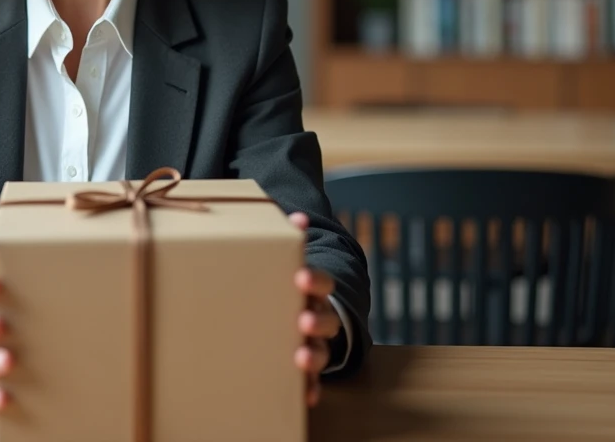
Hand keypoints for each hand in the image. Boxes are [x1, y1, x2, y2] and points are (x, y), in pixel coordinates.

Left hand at [289, 212, 340, 407]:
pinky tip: (305, 396)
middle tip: (303, 320)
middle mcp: (321, 316)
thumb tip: (298, 217)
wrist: (306, 310)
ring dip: (313, 355)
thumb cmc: (290, 284)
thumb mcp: (289, 260)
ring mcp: (316, 343)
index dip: (313, 280)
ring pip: (320, 351)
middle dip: (316, 321)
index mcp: (314, 290)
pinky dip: (310, 388)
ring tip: (300, 359)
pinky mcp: (308, 367)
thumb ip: (291, 240)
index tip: (300, 276)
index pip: (320, 282)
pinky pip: (312, 380)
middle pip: (325, 320)